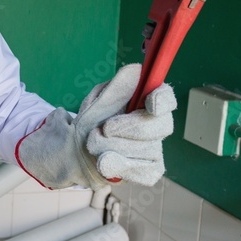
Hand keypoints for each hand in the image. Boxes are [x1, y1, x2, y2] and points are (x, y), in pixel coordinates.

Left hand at [16, 64, 175, 189]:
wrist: (73, 154)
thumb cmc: (90, 124)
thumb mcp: (96, 105)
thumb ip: (115, 90)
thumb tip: (135, 69)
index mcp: (145, 104)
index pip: (166, 98)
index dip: (163, 100)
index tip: (151, 103)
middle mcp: (154, 126)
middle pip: (159, 126)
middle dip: (129, 128)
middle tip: (103, 129)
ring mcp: (153, 149)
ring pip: (146, 150)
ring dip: (113, 147)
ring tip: (93, 144)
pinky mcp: (148, 170)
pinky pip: (143, 171)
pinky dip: (120, 167)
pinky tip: (104, 163)